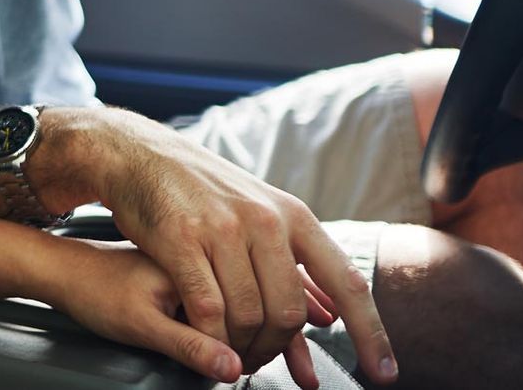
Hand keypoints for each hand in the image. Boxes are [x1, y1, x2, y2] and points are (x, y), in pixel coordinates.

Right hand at [48, 109, 396, 383]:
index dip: (371, 332)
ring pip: (249, 315)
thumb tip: (328, 318)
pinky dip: (211, 338)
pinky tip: (207, 343)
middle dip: (277, 348)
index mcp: (292, 215)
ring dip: (242, 348)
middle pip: (289, 310)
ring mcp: (222, 228)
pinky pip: (206, 308)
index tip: (384, 372)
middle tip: (261, 362)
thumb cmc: (201, 191)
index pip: (347, 281)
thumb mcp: (258, 216)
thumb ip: (293, 267)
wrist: (138, 154)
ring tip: (232, 354)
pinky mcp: (180, 239)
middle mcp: (264, 219)